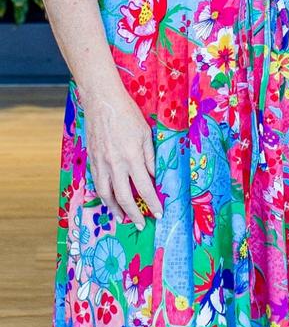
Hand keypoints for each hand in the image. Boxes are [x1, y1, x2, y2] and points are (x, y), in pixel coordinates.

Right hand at [81, 86, 162, 228]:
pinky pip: (97, 184)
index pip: (144, 187)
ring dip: (115, 209)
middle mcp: (115, 164)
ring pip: (106, 194)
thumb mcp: (146, 134)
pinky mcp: (92, 160)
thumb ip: (150, 158)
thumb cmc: (128, 115)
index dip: (152, 202)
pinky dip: (103, 196)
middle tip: (141, 224)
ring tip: (122, 218)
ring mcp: (101, 163)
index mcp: (132, 157)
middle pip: (124, 197)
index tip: (158, 213)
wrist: (102, 102)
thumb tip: (154, 177)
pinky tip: (108, 200)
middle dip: (134, 214)